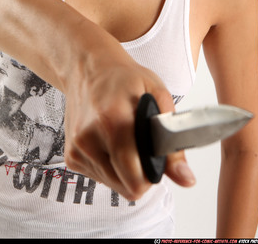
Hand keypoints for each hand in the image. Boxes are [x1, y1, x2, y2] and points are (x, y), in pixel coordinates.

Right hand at [63, 47, 195, 200]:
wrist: (89, 69)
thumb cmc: (125, 78)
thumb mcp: (159, 97)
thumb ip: (174, 143)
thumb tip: (187, 180)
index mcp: (113, 122)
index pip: (135, 177)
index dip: (153, 175)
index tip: (157, 159)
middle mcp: (89, 138)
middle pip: (126, 187)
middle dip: (141, 175)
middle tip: (143, 147)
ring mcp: (78, 149)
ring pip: (113, 185)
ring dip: (125, 171)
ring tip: (126, 141)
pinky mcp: (71, 155)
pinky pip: (100, 177)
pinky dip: (111, 166)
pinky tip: (112, 142)